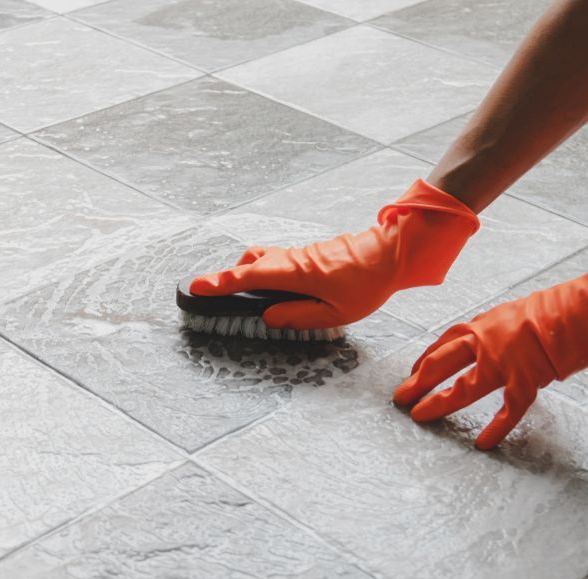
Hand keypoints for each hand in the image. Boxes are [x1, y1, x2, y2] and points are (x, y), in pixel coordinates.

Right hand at [190, 180, 478, 328]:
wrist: (392, 252)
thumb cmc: (368, 284)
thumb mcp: (336, 313)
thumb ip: (299, 316)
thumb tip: (268, 316)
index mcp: (295, 274)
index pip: (249, 278)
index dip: (220, 283)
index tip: (196, 287)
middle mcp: (292, 259)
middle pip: (249, 264)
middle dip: (226, 278)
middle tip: (207, 292)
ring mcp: (299, 254)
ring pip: (262, 259)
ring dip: (245, 273)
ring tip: (237, 294)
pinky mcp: (307, 254)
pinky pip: (276, 260)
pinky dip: (263, 271)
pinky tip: (269, 289)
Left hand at [392, 297, 559, 448]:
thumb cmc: (563, 307)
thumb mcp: (519, 313)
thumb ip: (501, 332)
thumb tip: (494, 348)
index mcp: (486, 324)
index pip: (445, 343)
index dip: (425, 359)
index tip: (413, 373)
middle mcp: (488, 340)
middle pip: (442, 363)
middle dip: (418, 382)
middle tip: (400, 398)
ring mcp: (507, 360)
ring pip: (465, 387)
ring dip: (440, 403)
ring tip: (421, 416)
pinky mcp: (530, 377)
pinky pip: (508, 409)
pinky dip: (496, 428)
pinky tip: (483, 442)